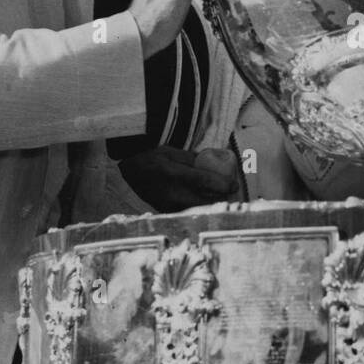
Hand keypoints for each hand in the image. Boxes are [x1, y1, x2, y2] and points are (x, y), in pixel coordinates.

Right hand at [117, 146, 238, 211]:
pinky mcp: (166, 211)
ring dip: (212, 204)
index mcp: (175, 174)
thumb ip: (193, 159)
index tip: (235, 185)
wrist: (128, 170)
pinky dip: (199, 207)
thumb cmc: (151, 156)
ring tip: (222, 196)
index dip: (224, 184)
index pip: (206, 181)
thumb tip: (215, 164)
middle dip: (222, 198)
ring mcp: (168, 205)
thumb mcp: (172, 152)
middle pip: (205, 201)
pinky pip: (187, 211)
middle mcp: (172, 193)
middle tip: (231, 191)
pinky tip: (206, 201)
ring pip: (198, 209)